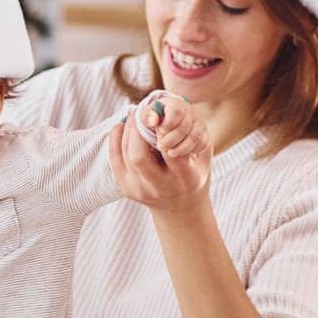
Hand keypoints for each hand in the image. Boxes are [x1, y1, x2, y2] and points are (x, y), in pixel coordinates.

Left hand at [110, 95, 212, 215]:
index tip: (160, 116)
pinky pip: (114, 160)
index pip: (171, 152)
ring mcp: (140, 191)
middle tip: (141, 111)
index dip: (162, 131)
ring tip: (134, 116)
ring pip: (124, 155)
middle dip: (136, 129)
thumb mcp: (202, 153)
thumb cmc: (194, 171)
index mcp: (187, 178)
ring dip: (127, 130)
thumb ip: (190, 134)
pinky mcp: (126, 188)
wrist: (180, 206)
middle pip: (138, 156)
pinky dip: (115, 139)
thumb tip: (163, 113)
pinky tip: (121, 126)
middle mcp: (162, 188)